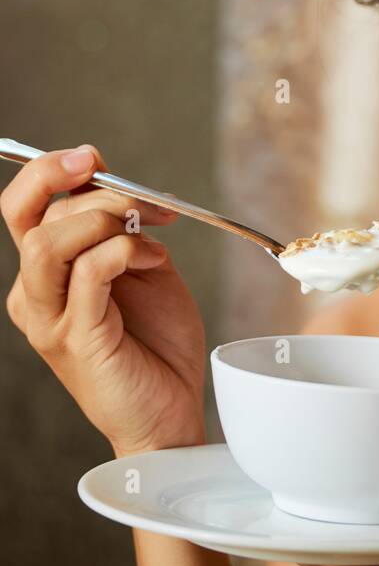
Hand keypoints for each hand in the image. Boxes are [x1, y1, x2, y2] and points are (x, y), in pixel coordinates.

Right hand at [2, 144, 206, 456]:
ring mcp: (50, 320)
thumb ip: (120, 226)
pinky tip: (155, 261)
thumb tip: (112, 177)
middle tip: (145, 201)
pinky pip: (89, 274)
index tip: (92, 156)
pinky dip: (126, 251)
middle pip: (34, 217)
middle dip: (94, 191)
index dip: (48, 170)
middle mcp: (34, 295)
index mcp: (43, 274)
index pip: (20, 207)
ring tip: (149, 232)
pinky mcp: (77, 340)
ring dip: (106, 220)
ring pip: (49, 243)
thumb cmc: (155, 340)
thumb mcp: (139, 265)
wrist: (172, 409)